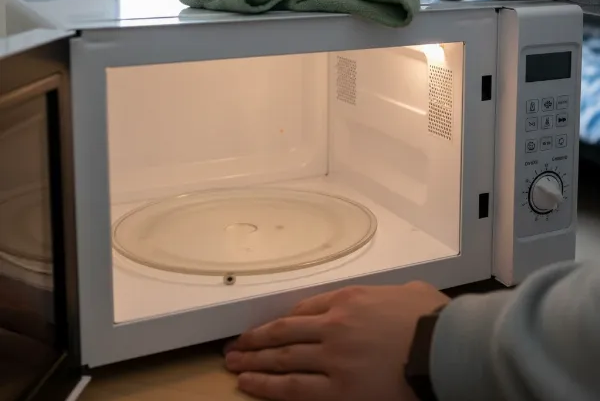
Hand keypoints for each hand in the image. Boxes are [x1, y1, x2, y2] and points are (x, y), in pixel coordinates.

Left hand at [225, 283, 449, 400]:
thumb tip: (395, 299)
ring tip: (233, 365)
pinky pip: (295, 388)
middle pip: (284, 332)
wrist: (446, 347)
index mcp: (349, 299)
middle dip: (256, 340)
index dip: (281, 321)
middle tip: (235, 346)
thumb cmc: (434, 319)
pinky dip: (268, 386)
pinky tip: (250, 385)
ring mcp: (333, 357)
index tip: (267, 328)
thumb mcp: (410, 294)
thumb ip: (390, 295)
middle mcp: (334, 324)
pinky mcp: (339, 389)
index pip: (304, 309)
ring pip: (283, 358)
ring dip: (254, 362)